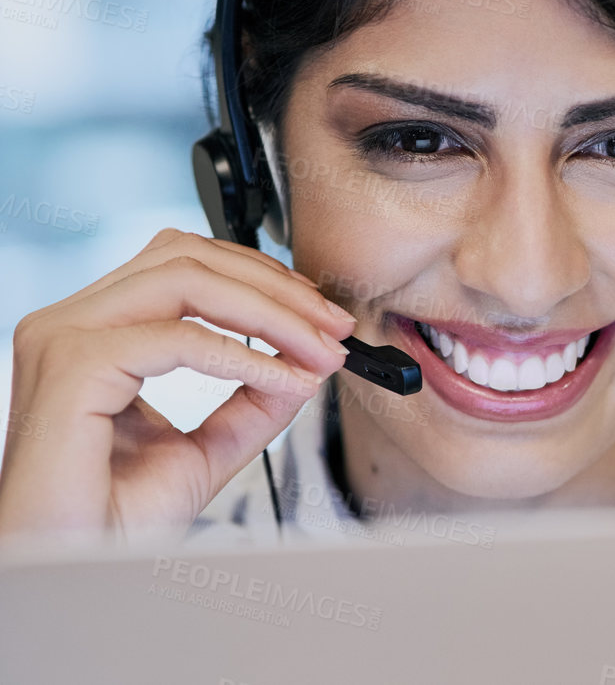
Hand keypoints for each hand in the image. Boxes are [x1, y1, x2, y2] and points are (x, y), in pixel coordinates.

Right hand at [0, 228, 354, 542]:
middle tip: (334, 325)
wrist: (64, 573)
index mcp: (94, 331)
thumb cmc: (106, 521)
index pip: (185, 264)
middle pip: (189, 256)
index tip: (322, 316)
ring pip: (187, 279)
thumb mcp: (205, 450)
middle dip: (276, 286)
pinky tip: (281, 379)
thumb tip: (309, 361)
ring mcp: (64, 337)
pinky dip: (243, 354)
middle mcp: (71, 323)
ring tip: (317, 348)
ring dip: (270, 311)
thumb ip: (254, 400)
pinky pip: (177, 338)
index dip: (262, 280)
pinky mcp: (71, 365)